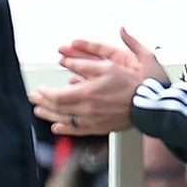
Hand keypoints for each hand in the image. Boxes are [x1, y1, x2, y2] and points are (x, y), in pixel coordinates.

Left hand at [29, 29, 166, 135]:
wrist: (153, 106)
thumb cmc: (139, 84)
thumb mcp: (112, 64)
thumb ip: (91, 60)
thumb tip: (74, 55)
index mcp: (89, 92)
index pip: (57, 96)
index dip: (45, 94)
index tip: (39, 90)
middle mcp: (88, 108)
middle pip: (58, 108)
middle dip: (43, 103)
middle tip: (33, 100)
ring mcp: (94, 120)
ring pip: (65, 120)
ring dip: (50, 116)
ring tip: (39, 112)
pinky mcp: (101, 127)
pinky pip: (78, 130)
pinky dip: (66, 129)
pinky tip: (57, 127)